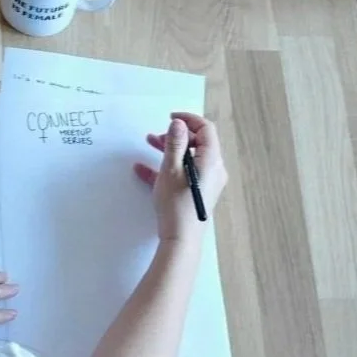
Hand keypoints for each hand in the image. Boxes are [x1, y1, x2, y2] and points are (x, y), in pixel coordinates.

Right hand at [135, 113, 227, 245]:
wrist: (181, 238)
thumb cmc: (176, 202)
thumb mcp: (171, 168)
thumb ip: (175, 143)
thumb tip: (179, 124)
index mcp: (211, 160)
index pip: (206, 129)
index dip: (189, 119)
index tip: (169, 118)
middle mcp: (213, 169)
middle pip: (197, 143)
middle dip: (176, 136)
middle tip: (156, 136)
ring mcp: (207, 181)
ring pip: (188, 157)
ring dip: (169, 149)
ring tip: (149, 145)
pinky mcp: (197, 191)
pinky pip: (183, 172)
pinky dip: (167, 167)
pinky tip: (142, 169)